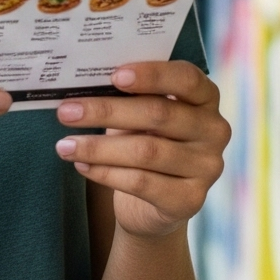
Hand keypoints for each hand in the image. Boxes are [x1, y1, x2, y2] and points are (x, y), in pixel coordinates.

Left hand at [55, 61, 229, 239]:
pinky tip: (82, 167)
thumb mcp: (140, 116)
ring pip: (146, 151)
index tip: (114, 76)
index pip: (186, 79)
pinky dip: (106, 173)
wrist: (153, 204)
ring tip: (64, 145)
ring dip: (98, 148)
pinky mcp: (190, 200)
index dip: (152, 75)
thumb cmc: (145, 143)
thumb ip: (129, 98)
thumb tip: (84, 84)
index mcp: (206, 98)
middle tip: (67, 111)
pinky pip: (142, 183)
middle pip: (159, 114)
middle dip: (107, 111)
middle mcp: (215, 130)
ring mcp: (207, 167)